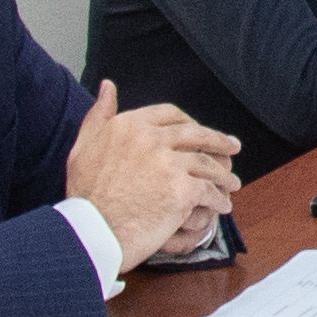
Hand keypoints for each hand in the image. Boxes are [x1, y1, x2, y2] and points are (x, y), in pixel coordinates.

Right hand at [67, 82, 241, 262]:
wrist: (92, 230)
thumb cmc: (84, 194)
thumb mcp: (83, 145)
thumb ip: (99, 114)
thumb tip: (108, 86)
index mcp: (131, 125)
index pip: (170, 114)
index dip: (189, 122)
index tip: (199, 131)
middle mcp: (152, 138)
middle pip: (196, 134)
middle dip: (218, 141)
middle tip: (232, 147)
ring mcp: (170, 163)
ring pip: (208, 163)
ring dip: (224, 174)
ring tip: (231, 182)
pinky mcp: (182, 190)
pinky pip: (210, 191)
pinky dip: (219, 199)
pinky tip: (222, 205)